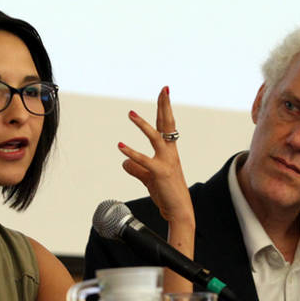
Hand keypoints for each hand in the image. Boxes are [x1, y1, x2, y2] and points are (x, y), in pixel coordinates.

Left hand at [118, 87, 192, 229]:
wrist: (179, 210)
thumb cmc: (167, 194)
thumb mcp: (149, 178)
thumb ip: (136, 168)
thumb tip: (125, 162)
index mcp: (169, 152)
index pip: (167, 126)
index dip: (165, 109)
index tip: (164, 92)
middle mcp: (170, 154)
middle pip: (167, 125)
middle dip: (165, 106)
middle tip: (164, 89)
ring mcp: (166, 163)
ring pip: (155, 138)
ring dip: (143, 125)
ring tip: (130, 113)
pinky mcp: (159, 174)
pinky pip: (144, 161)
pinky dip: (131, 153)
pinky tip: (120, 146)